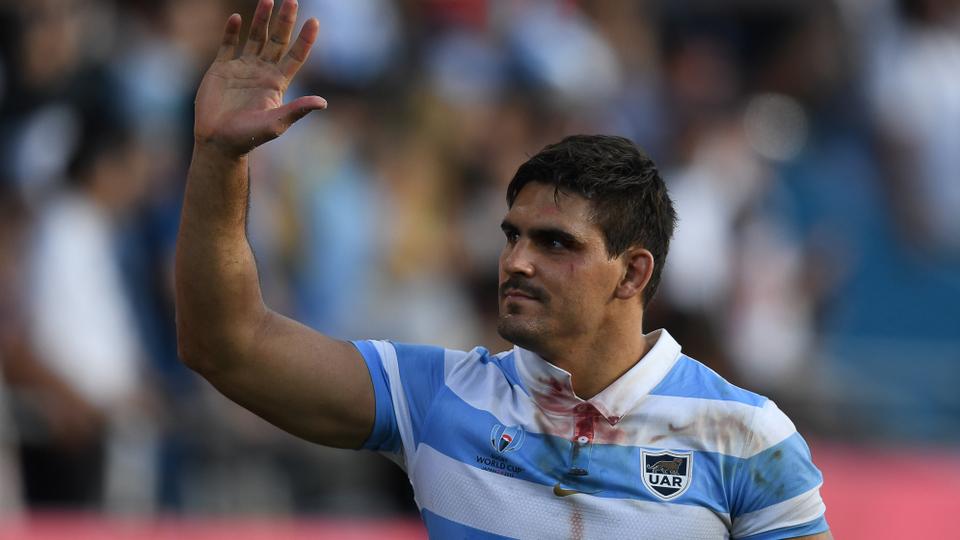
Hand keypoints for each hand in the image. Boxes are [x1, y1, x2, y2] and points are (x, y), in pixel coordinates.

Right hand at [194, 0, 326, 156]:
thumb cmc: (249, 137)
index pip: (295, 56)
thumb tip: (323, 102)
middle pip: (277, 41)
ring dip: (261, 20)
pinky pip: (228, 45)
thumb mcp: (276, 123)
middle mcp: (262, 72)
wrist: (218, 142)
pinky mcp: (221, 69)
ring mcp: (242, 68)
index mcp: (277, 83)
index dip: (305, 39)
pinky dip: (232, 31)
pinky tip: (237, 18)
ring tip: (267, 0)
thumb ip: (297, 110)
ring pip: (255, 37)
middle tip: (292, 0)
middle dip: (285, 21)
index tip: (314, 21)